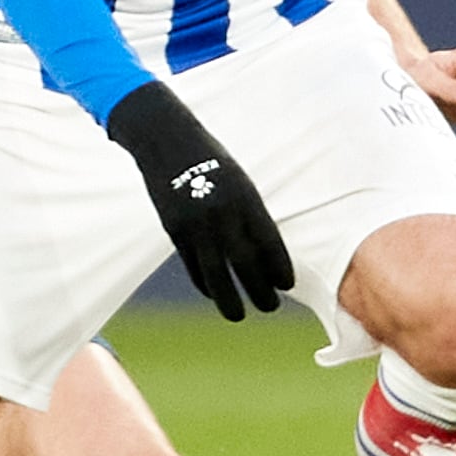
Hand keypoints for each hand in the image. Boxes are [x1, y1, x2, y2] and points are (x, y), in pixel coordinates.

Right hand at [105, 83, 294, 320]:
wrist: (167, 140)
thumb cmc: (211, 160)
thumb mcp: (239, 181)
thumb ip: (250, 214)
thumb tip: (263, 254)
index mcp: (244, 198)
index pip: (268, 243)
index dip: (279, 268)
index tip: (288, 285)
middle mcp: (222, 213)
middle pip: (245, 264)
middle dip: (260, 291)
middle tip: (271, 306)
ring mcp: (195, 224)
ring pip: (215, 274)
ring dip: (229, 299)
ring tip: (239, 314)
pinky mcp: (174, 230)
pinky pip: (192, 266)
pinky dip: (204, 283)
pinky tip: (214, 293)